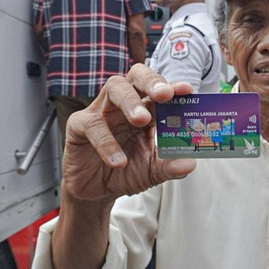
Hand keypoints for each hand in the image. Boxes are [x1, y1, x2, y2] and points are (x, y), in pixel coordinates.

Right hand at [61, 64, 196, 202]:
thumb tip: (191, 164)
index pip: (159, 90)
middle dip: (152, 81)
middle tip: (165, 94)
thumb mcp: (152, 171)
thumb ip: (169, 166)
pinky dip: (106, 142)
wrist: (96, 191)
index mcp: (145, 109)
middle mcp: (124, 105)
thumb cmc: (126, 172)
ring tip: (142, 120)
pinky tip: (119, 161)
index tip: (187, 90)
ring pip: (114, 88)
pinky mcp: (78, 126)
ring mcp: (101, 112)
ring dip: (130, 101)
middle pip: (136, 76)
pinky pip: (92, 124)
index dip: (173, 87)